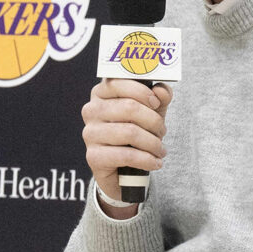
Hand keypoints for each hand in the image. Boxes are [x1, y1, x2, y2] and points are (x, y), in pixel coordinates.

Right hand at [82, 80, 172, 217]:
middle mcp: (91, 111)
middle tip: (162, 131)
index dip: (142, 92)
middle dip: (153, 121)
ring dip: (153, 143)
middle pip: (129, 108)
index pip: (119, 83)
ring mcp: (90, 134)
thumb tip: (162, 90)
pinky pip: (126, 155)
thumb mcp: (150, 112)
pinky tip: (155, 163)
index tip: (156, 103)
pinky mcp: (93, 156)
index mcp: (101, 94)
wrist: (121, 169)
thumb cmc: (135, 133)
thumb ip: (159, 97)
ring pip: (130, 132)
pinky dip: (147, 160)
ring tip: (160, 150)